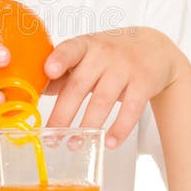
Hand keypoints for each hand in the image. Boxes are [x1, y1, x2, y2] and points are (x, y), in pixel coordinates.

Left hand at [43, 27, 188, 147]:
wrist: (155, 48)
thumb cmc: (112, 53)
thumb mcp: (87, 54)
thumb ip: (64, 71)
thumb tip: (35, 92)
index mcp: (85, 45)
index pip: (70, 49)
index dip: (59, 59)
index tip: (49, 71)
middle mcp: (104, 53)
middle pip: (80, 85)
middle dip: (63, 114)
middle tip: (51, 136)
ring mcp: (125, 68)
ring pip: (103, 100)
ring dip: (87, 126)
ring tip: (74, 145)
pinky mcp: (144, 83)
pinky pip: (131, 110)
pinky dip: (119, 129)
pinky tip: (109, 142)